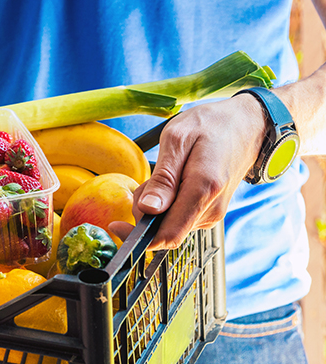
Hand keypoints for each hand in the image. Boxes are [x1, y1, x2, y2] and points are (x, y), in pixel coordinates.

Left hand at [109, 95, 265, 248]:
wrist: (247, 126)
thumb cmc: (211, 126)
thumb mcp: (178, 139)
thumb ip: (163, 178)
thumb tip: (147, 209)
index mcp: (203, 190)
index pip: (167, 234)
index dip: (137, 237)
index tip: (115, 225)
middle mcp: (210, 210)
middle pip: (162, 229)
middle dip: (144, 211)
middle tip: (148, 179)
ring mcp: (212, 214)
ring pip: (168, 224)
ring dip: (155, 206)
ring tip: (167, 174)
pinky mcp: (208, 213)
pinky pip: (177, 217)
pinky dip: (166, 204)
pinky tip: (175, 182)